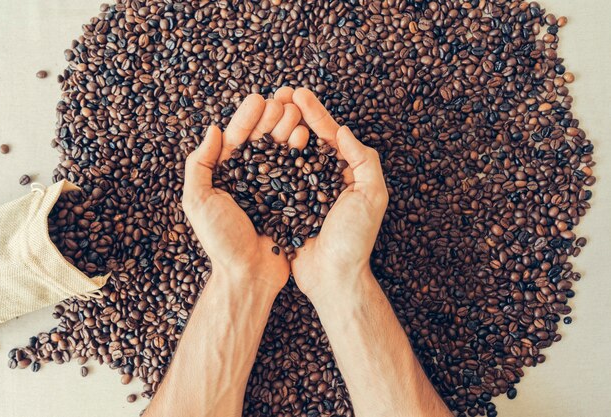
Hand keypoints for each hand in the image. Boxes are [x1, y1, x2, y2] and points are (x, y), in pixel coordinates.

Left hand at [182, 94, 308, 291]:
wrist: (250, 275)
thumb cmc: (221, 241)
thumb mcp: (198, 201)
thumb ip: (199, 164)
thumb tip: (212, 129)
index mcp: (224, 176)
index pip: (235, 139)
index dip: (246, 118)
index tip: (259, 99)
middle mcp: (248, 178)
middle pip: (260, 141)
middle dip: (271, 118)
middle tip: (283, 100)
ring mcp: (270, 188)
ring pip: (279, 152)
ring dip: (287, 130)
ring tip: (296, 113)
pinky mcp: (289, 200)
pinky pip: (295, 172)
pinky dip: (300, 154)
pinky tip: (307, 137)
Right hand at [273, 87, 388, 297]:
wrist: (331, 277)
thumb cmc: (354, 239)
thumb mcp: (371, 196)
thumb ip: (363, 161)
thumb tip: (342, 131)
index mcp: (346, 171)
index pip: (329, 135)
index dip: (315, 113)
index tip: (298, 93)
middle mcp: (324, 177)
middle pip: (307, 138)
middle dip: (293, 114)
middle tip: (277, 93)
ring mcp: (303, 190)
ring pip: (288, 153)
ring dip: (277, 130)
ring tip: (264, 110)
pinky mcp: (285, 203)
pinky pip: (275, 176)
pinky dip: (265, 158)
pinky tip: (253, 142)